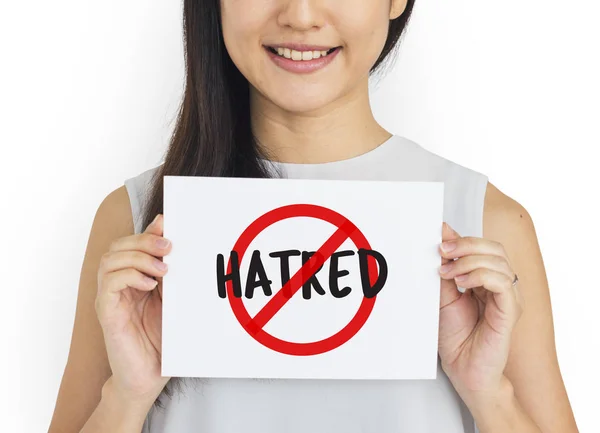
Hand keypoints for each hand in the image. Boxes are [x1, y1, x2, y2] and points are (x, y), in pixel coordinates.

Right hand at [95, 213, 171, 403]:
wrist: (150, 377)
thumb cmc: (162, 339)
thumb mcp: (172, 299)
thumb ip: (170, 272)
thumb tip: (175, 243)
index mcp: (133, 278)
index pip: (130, 242)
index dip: (147, 230)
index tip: (169, 225)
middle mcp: (117, 285)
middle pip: (118, 246)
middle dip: (144, 240)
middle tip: (168, 248)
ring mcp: (110, 298)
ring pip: (110, 260)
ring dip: (138, 257)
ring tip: (162, 269)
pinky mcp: (107, 314)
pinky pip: (108, 285)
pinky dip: (129, 277)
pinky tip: (150, 285)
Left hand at [437, 222, 522, 397]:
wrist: (463, 369)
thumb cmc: (456, 337)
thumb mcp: (443, 295)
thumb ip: (445, 268)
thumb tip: (442, 237)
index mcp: (487, 279)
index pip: (484, 247)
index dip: (463, 239)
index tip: (439, 237)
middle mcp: (501, 286)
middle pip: (495, 249)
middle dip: (467, 244)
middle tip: (443, 251)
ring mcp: (508, 298)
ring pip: (499, 262)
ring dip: (469, 261)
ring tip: (447, 273)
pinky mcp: (510, 311)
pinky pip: (503, 283)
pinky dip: (481, 276)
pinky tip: (462, 283)